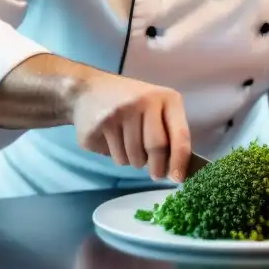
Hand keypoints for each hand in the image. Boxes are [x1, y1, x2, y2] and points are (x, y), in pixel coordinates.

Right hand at [72, 72, 191, 181]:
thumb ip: (169, 133)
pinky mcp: (102, 123)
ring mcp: (121, 112)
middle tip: (156, 174)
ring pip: (135, 156)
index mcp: (167, 98)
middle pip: (157, 147)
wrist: (88, 89)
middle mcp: (145, 101)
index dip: (180, 160)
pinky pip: (116, 156)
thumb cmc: (132, 104)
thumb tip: (177, 170)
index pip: (180, 134)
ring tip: (130, 146)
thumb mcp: (156, 109)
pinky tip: (113, 140)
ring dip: (135, 161)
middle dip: (157, 168)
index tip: (178, 178)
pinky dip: (118, 156)